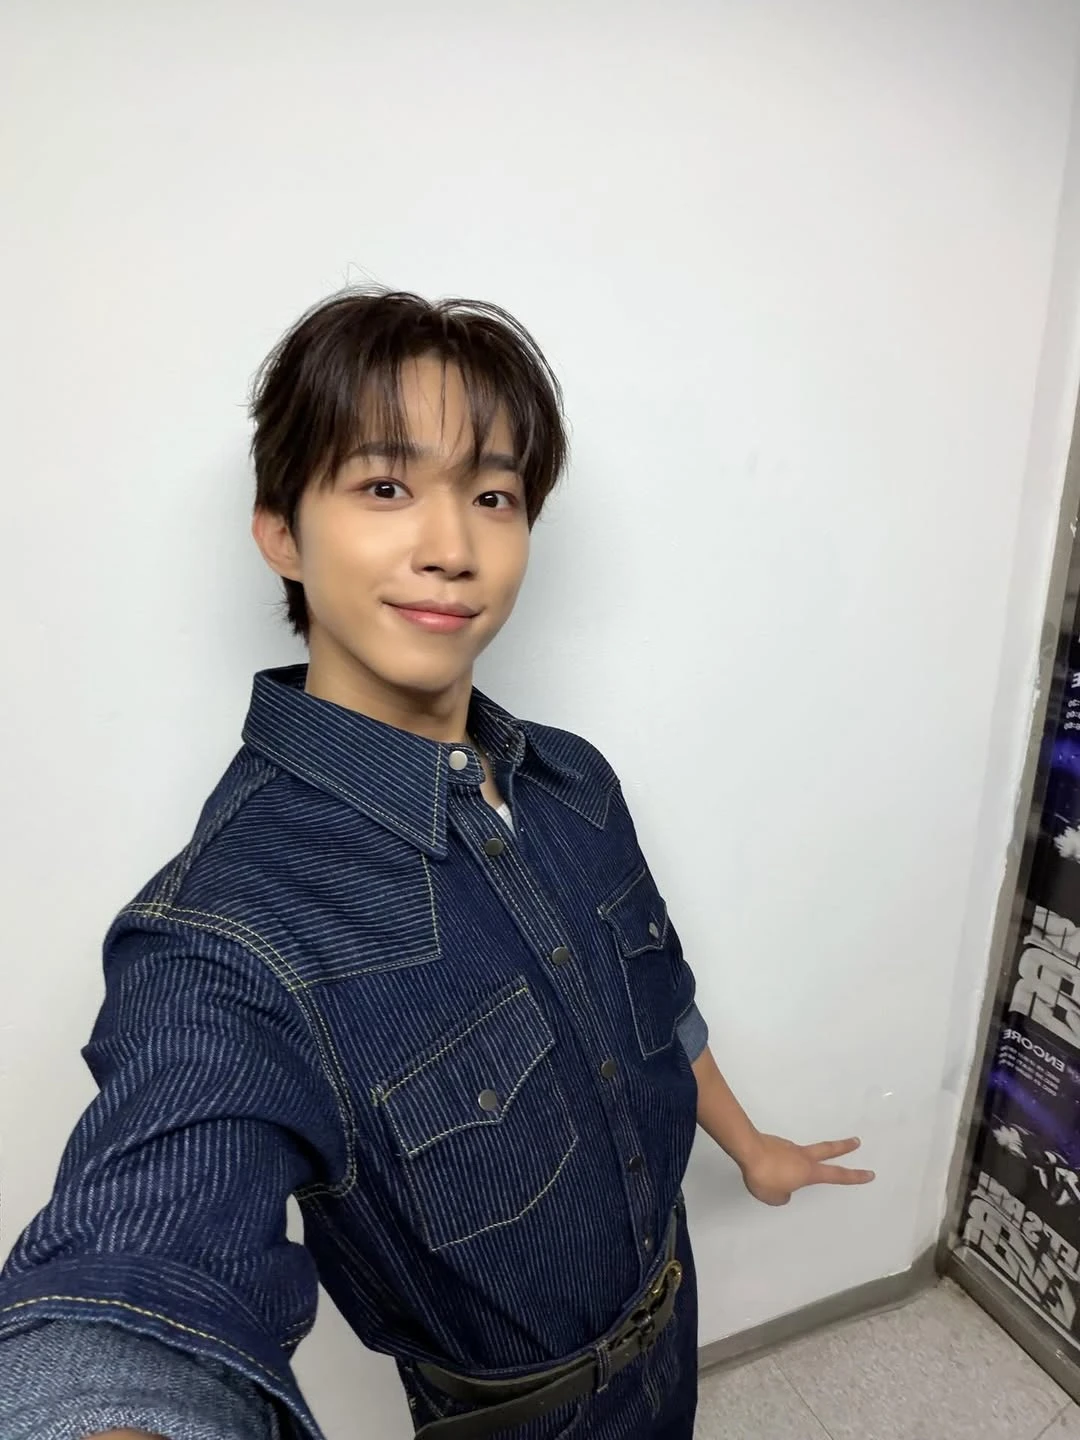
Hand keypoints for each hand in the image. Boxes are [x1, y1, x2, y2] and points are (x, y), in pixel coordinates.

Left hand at [739, 1133, 874, 1206]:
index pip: (837, 1175)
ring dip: (807, 1157)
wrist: (747, 1149)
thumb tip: (783, 1191)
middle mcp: (803, 1157)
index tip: (869, 1173)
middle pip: (828, 1150)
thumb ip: (783, 1197)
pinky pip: (784, 1155)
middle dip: (844, 1147)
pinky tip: (772, 1167)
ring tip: (795, 1169)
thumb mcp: (774, 1197)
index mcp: (809, 1172)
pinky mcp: (775, 1144)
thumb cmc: (765, 1175)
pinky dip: (784, 1162)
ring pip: (804, 1152)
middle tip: (856, 1141)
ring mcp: (789, 1148)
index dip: (854, 1176)